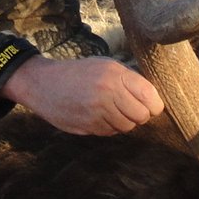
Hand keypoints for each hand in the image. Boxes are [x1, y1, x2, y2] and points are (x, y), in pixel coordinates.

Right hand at [1, 55, 164, 135]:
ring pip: (127, 127)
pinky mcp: (88, 126)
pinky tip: (100, 115)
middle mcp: (108, 93)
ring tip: (113, 110)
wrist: (44, 84)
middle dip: (141, 115)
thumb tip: (153, 98)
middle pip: (142, 116)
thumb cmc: (79, 73)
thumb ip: (129, 79)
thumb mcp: (105, 65)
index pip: (150, 97)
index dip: (155, 104)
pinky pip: (111, 132)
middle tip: (133, 109)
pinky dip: (110, 126)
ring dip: (125, 122)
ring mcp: (97, 112)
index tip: (152, 105)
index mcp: (115, 75)